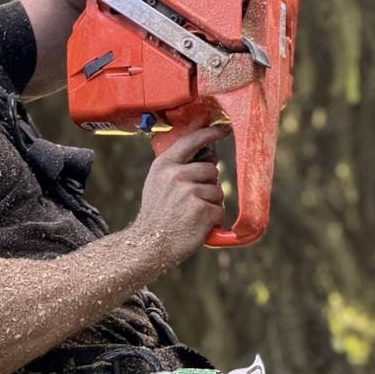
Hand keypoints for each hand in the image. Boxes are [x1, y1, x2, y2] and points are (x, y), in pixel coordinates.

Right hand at [134, 125, 229, 267]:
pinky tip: (197, 226)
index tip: (225, 129)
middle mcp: (176, 174)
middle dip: (208, 185)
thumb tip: (212, 157)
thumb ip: (179, 168)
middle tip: (192, 202)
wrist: (150, 244)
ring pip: (218, 191)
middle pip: (211, 169)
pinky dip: (213, 220)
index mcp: (164, 165)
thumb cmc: (157, 215)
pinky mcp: (202, 210)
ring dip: (211, 204)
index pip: (192, 141)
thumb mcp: (158, 183)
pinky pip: (219, 210)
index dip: (211, 133)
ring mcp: (189, 192)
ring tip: (192, 215)